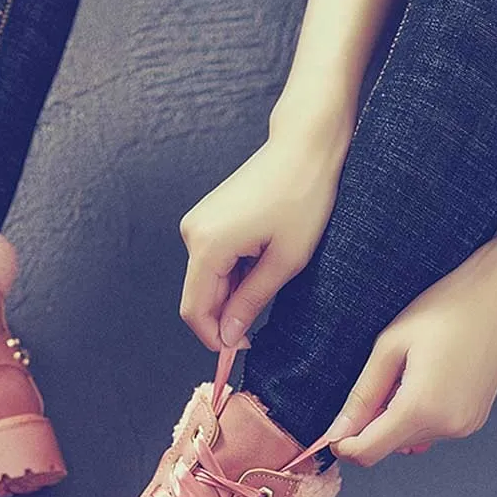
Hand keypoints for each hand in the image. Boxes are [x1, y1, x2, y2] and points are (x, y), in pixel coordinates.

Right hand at [179, 127, 348, 350]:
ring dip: (232, 293)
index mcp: (207, 246)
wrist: (305, 146)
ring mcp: (198, 224)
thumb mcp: (285, 261)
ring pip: (207, 280)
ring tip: (271, 280)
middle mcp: (192, 234)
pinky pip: (213, 260)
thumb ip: (251, 302)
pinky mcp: (207, 218)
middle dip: (225, 316)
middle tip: (261, 327)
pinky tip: (262, 263)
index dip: (213, 338)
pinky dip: (233, 273)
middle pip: (198, 296)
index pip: (194, 310)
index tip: (240, 350)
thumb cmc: (303, 197)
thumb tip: (229, 336)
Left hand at [328, 236, 496, 466]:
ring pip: (406, 441)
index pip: (367, 452)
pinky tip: (416, 383)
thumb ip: (362, 395)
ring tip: (399, 378)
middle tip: (371, 386)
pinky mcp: (472, 421)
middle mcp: (447, 426)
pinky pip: (429, 431)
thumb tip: (337, 431)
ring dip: (390, 420)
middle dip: (366, 428)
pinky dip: (412, 417)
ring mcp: (463, 426)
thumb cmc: (444, 311)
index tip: (329, 429)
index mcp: (421, 408)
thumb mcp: (388, 348)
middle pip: (386, 448)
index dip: (342, 445)